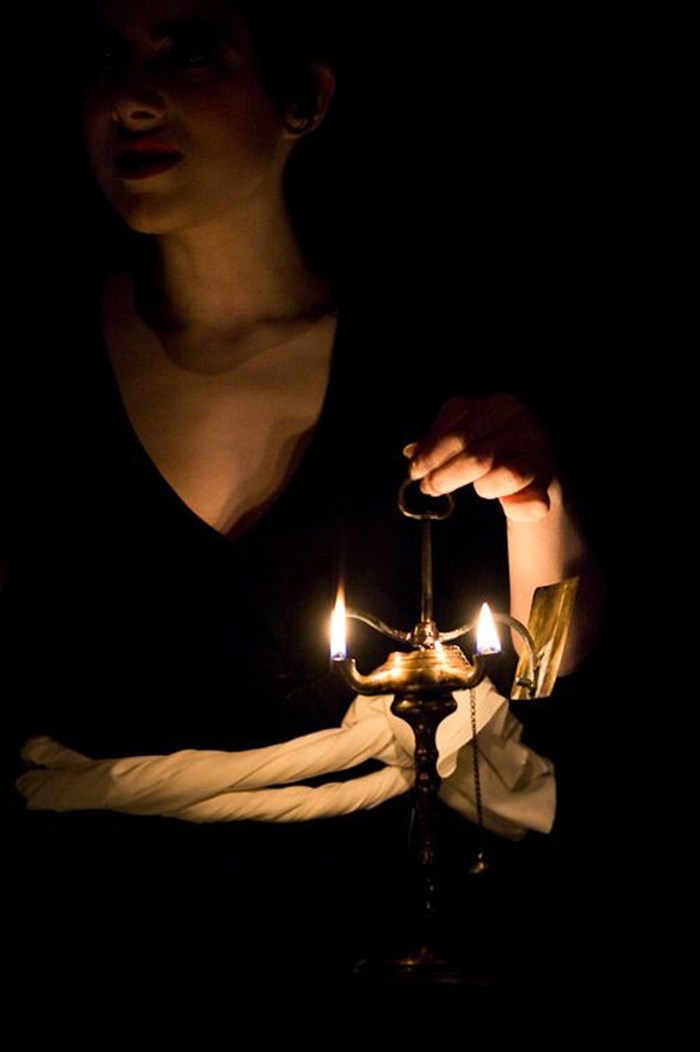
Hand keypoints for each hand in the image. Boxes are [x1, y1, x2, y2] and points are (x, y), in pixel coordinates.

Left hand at [404, 394, 554, 521]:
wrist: (538, 470)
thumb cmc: (495, 450)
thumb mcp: (467, 437)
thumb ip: (438, 442)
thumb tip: (412, 452)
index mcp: (498, 405)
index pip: (456, 429)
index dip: (431, 453)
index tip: (416, 471)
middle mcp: (521, 422)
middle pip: (474, 454)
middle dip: (445, 475)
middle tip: (430, 488)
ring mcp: (538, 450)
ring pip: (501, 475)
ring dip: (481, 488)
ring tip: (477, 488)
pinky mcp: (548, 481)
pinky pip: (527, 500)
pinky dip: (514, 506)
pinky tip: (508, 502)